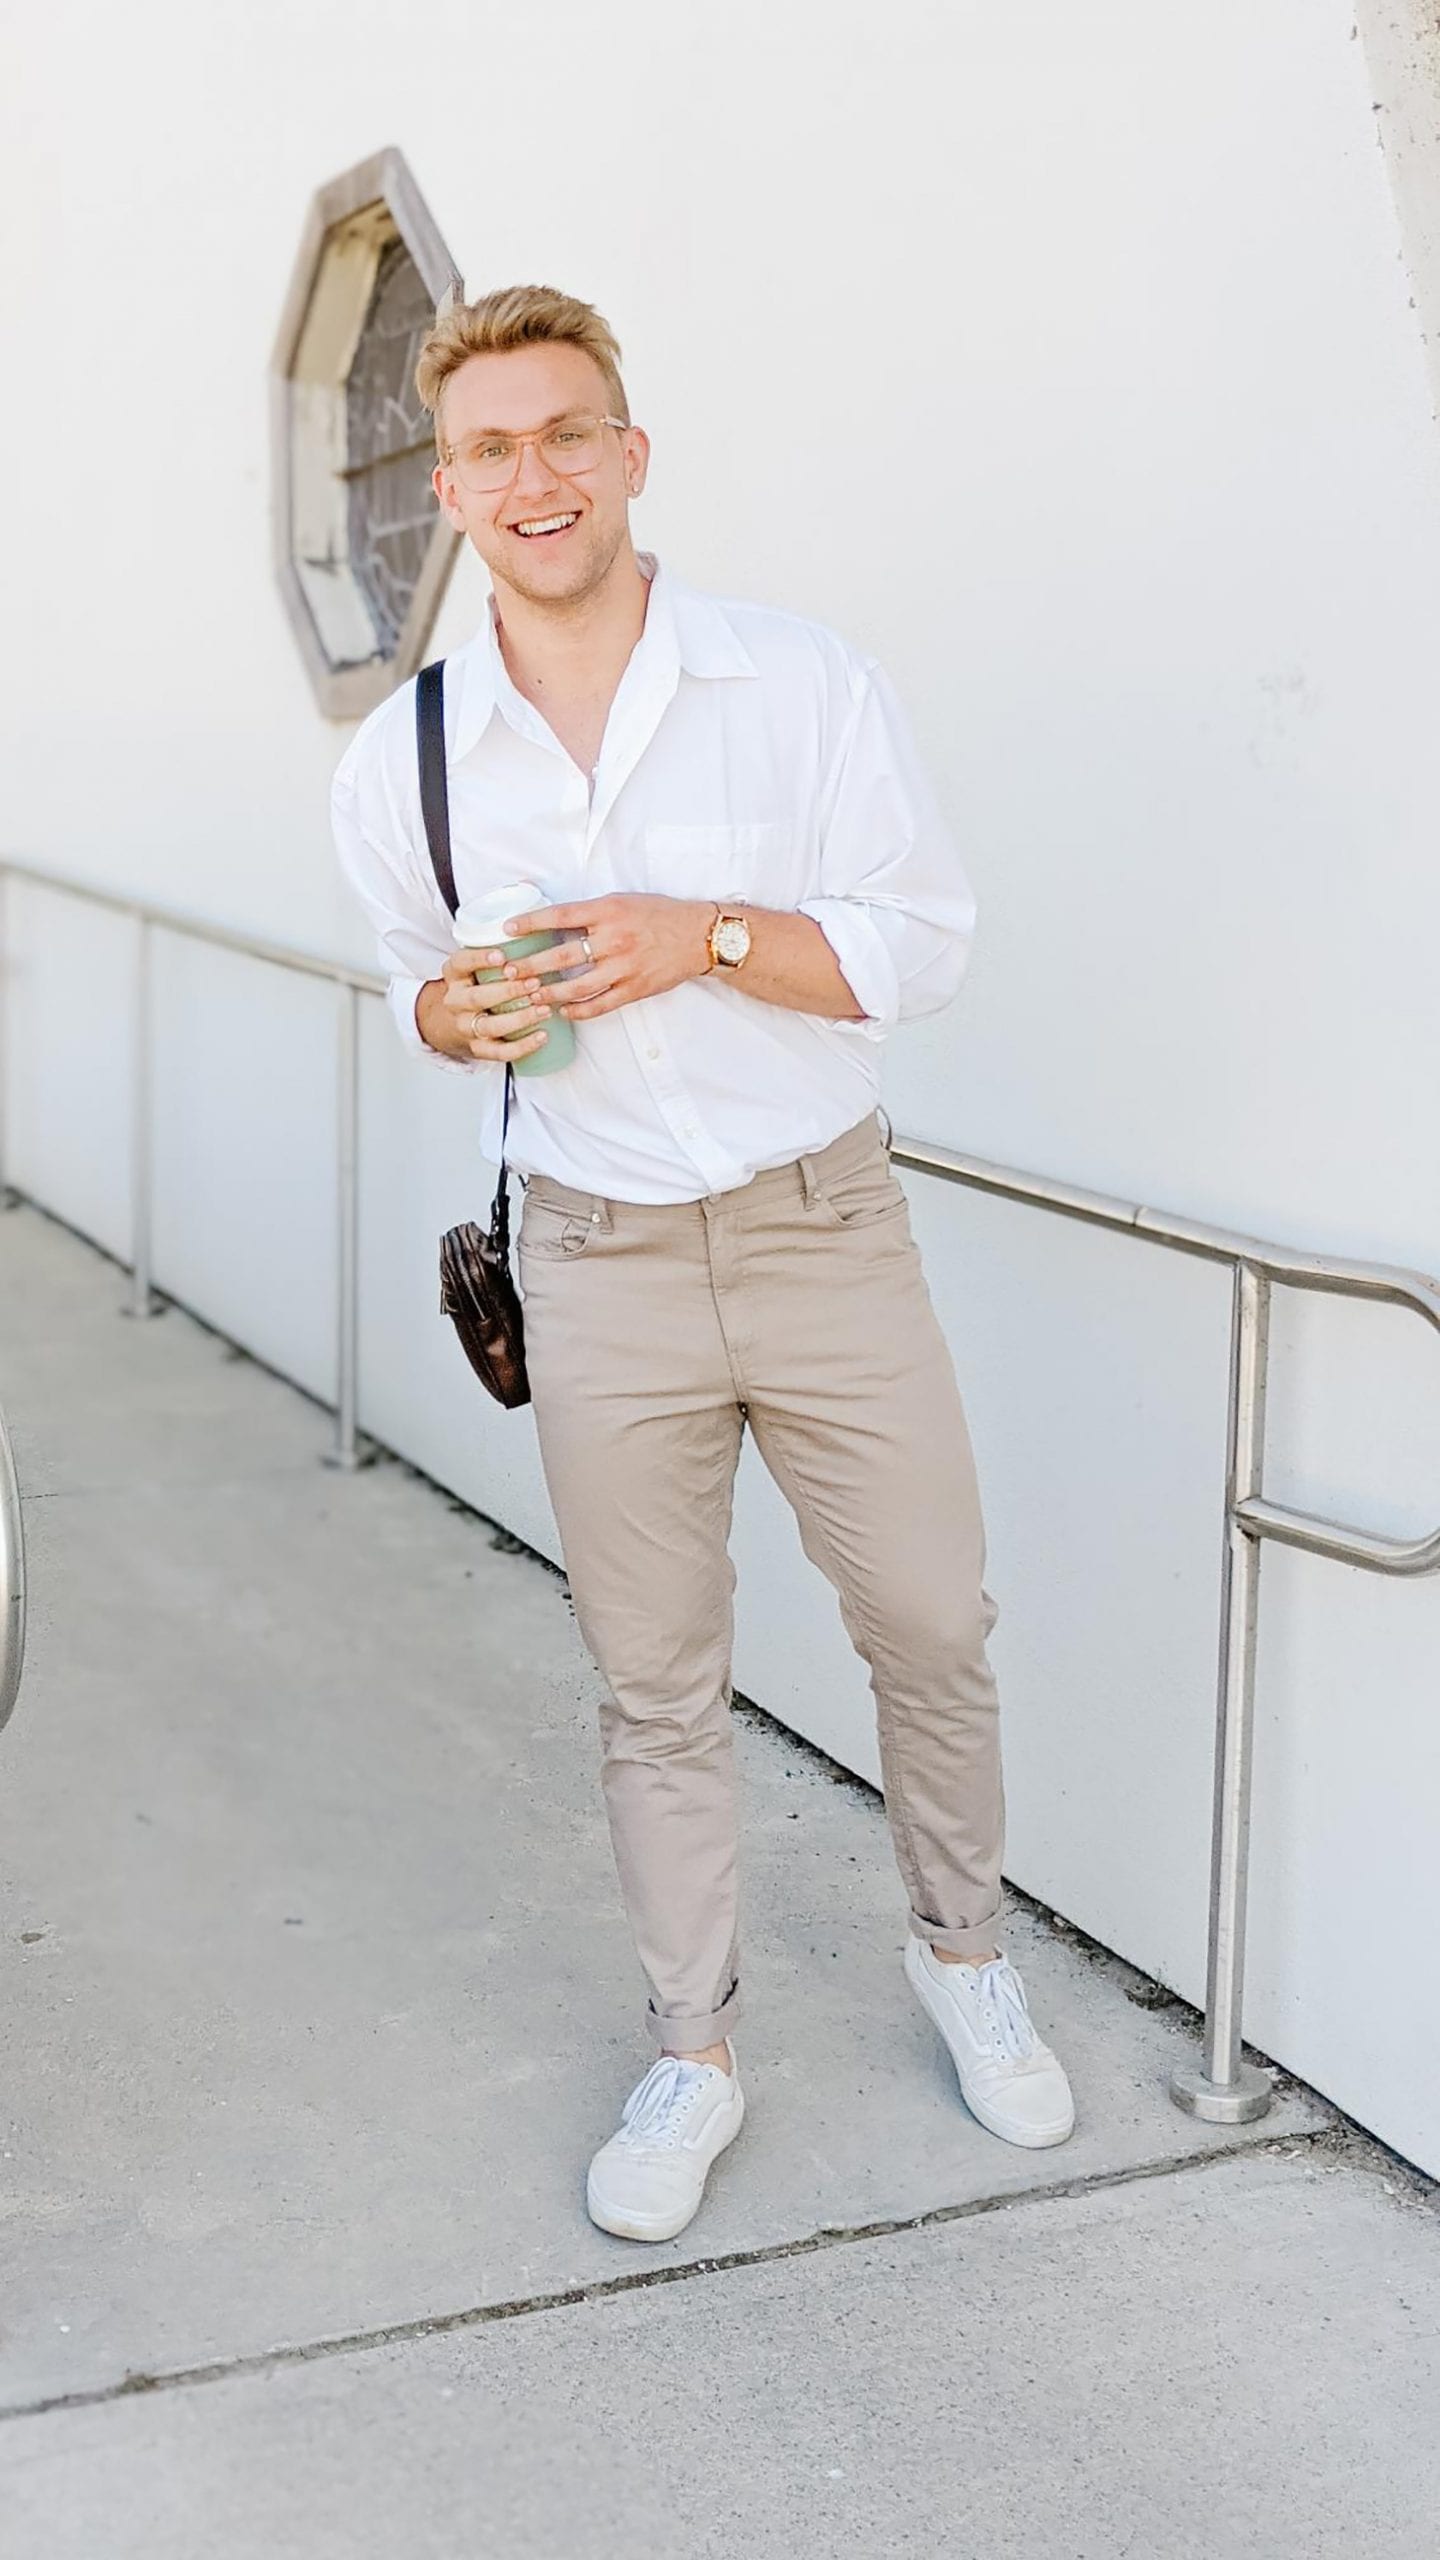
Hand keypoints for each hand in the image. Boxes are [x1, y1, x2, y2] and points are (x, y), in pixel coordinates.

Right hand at [425, 946, 555, 1063]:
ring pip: (489, 1027)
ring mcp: (465, 1027)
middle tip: (535, 983)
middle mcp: (455, 1002)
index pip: (460, 963)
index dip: (480, 959)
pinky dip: (522, 1046)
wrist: (451, 1022)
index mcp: (454, 975)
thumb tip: (542, 927)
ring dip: (519, 1019)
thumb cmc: (476, 985)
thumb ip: (500, 952)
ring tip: (544, 1010)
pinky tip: (543, 1036)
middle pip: (477, 998)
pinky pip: (500, 1052)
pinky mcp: (477, 1049)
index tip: (502, 955)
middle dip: (508, 991)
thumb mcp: (476, 965)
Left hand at [503, 895, 712, 1021]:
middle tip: (508, 972)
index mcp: (608, 911)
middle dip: (530, 965)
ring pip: (577, 985)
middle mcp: (614, 939)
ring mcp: (624, 967)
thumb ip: (591, 911)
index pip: (560, 916)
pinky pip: (601, 1004)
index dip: (530, 923)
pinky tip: (564, 1012)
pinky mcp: (635, 989)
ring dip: (549, 992)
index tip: (508, 929)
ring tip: (530, 995)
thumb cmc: (659, 915)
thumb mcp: (622, 901)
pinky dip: (579, 1011)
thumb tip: (555, 918)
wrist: (698, 935)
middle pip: (561, 955)